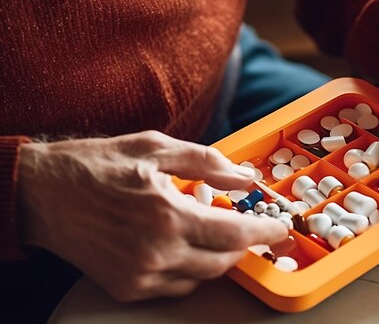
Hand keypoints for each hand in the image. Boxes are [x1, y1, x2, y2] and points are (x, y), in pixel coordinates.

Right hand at [17, 131, 287, 300]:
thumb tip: (244, 177)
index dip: (263, 232)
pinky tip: (184, 243)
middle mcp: (156, 253)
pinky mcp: (126, 287)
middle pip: (223, 260)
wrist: (42, 194)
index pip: (234, 234)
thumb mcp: (156, 147)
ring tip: (211, 228)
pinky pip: (176, 286)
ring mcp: (140, 275)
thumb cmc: (97, 165)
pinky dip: (191, 267)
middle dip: (242, 243)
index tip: (279, 229)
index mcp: (167, 215)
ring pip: (202, 276)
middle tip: (248, 225)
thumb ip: (207, 162)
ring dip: (217, 254)